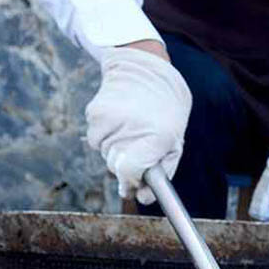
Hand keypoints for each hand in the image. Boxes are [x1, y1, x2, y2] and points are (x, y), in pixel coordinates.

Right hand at [86, 45, 191, 203]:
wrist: (146, 70)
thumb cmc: (166, 113)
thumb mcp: (174, 144)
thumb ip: (161, 175)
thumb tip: (142, 198)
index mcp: (157, 137)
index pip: (130, 173)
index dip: (131, 181)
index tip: (135, 182)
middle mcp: (132, 127)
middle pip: (115, 167)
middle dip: (124, 165)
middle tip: (135, 146)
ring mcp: (111, 118)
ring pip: (103, 154)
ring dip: (114, 148)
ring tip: (130, 127)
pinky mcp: (95, 111)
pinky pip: (94, 139)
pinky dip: (104, 135)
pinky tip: (118, 120)